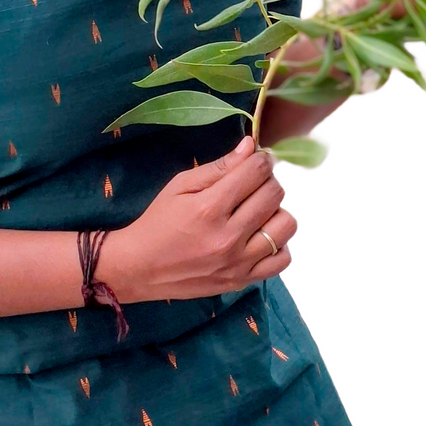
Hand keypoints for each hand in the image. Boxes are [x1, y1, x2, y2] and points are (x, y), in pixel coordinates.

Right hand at [98, 136, 295, 303]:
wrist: (140, 268)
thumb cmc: (158, 222)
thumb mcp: (179, 186)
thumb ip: (218, 167)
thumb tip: (250, 145)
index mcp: (209, 208)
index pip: (256, 172)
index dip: (261, 159)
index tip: (257, 160)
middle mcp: (228, 236)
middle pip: (274, 194)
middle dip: (267, 180)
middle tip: (253, 184)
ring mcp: (238, 262)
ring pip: (286, 225)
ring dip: (276, 211)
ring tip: (257, 211)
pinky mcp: (242, 280)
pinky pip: (282, 258)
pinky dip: (277, 243)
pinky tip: (259, 236)